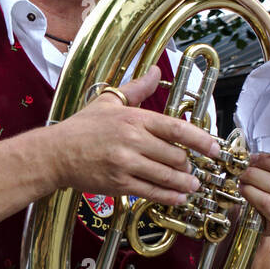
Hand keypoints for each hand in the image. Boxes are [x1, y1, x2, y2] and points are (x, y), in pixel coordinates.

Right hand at [52, 66, 221, 205]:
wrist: (55, 153)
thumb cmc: (82, 128)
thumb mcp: (109, 101)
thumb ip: (137, 88)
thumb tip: (155, 70)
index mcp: (134, 119)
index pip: (177, 128)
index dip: (201, 140)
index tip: (215, 149)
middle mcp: (132, 141)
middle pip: (175, 156)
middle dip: (189, 165)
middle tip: (195, 169)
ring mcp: (125, 164)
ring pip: (166, 176)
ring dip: (184, 183)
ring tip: (192, 185)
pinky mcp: (118, 184)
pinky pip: (150, 192)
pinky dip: (168, 197)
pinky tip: (178, 198)